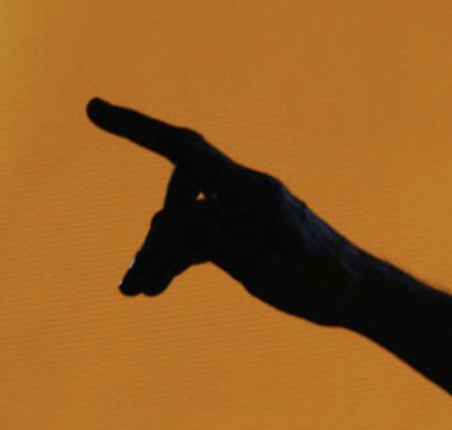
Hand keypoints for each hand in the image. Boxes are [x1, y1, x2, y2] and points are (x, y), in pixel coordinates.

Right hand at [86, 97, 377, 326]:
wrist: (357, 295)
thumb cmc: (321, 278)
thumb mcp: (263, 265)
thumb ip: (214, 238)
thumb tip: (165, 223)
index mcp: (252, 190)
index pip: (186, 152)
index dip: (137, 130)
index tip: (94, 111)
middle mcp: (242, 195)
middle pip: (178, 197)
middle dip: (155, 235)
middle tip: (139, 276)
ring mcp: (238, 215)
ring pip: (181, 225)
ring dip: (155, 255)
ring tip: (134, 289)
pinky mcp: (237, 237)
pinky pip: (194, 242)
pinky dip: (171, 262)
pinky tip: (148, 288)